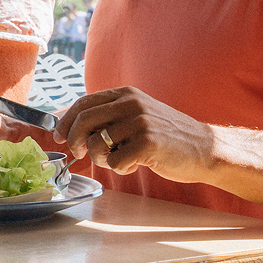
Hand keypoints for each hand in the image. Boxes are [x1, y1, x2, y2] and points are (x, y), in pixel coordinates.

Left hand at [54, 86, 219, 179]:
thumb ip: (110, 116)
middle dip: (74, 141)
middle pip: (84, 121)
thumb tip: (70, 126)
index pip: (83, 103)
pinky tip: (135, 165)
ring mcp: (140, 122)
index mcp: (126, 94)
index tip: (58, 136)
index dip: (65, 121)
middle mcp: (131, 103)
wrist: (205, 149)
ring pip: (97, 144)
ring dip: (101, 159)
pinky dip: (120, 169)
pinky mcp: (147, 142)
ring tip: (120, 159)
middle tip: (79, 154)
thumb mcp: (137, 116)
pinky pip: (114, 161)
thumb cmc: (166, 137)